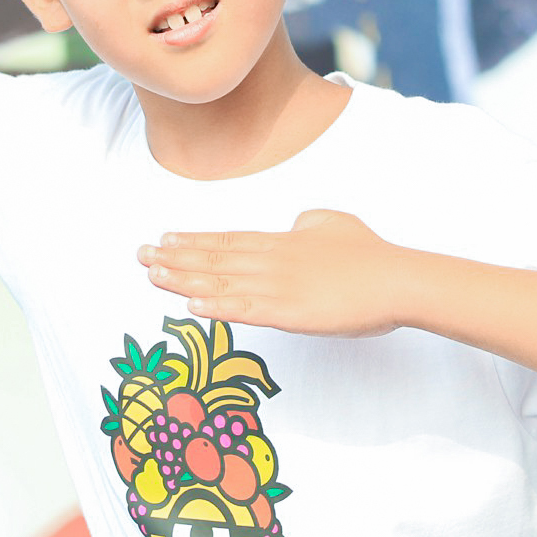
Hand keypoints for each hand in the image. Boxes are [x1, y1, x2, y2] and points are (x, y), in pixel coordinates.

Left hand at [137, 209, 410, 336]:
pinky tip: (190, 306)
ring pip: (221, 282)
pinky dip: (216, 307)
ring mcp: (278, 286)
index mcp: (280, 240)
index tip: (163, 239)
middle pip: (214, 258)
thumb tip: (294, 224)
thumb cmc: (369, 253)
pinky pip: (245, 310)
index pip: (226, 239)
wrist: (396, 279)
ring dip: (183, 279)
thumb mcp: (332, 222)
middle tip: (140, 255)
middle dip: (175, 258)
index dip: (192, 241)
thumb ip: (307, 224)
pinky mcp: (289, 313)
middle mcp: (271, 259)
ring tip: (152, 275)